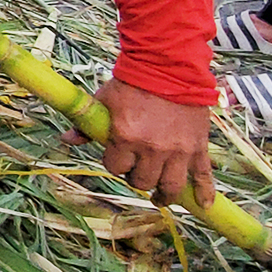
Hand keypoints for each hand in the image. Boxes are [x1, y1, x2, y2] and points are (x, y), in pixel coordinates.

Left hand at [61, 78, 214, 206]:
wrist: (168, 66)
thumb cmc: (132, 82)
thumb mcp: (104, 101)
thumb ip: (88, 125)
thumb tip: (66, 139)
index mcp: (126, 137)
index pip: (115, 167)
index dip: (114, 163)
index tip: (117, 157)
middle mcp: (153, 148)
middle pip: (142, 181)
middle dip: (136, 177)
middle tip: (137, 170)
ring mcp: (178, 150)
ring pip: (170, 186)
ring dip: (164, 194)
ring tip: (159, 196)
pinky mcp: (198, 146)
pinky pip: (203, 176)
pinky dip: (205, 192)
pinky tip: (204, 204)